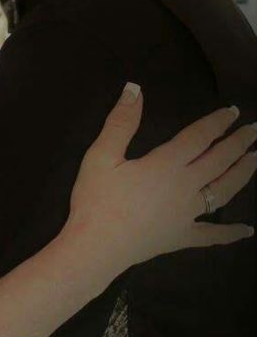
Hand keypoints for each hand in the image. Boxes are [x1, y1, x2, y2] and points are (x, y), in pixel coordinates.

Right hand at [66, 83, 255, 269]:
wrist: (95, 247)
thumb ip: (121, 122)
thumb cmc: (96, 199)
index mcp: (167, 164)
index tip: (233, 111)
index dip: (217, 123)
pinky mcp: (181, 237)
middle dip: (239, 144)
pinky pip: (212, 235)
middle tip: (255, 130)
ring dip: (242, 174)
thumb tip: (135, 89)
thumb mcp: (101, 155)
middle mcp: (185, 187)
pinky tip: (247, 230)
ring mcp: (187, 215)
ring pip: (223, 192)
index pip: (199, 137)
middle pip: (219, 161)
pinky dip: (231, 232)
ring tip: (256, 161)